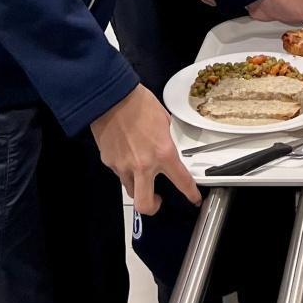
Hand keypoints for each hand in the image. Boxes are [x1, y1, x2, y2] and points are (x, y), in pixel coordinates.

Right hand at [91, 84, 200, 216]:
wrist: (111, 95)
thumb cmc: (137, 102)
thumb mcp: (163, 120)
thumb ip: (167, 140)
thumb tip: (166, 146)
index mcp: (163, 153)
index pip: (181, 181)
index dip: (190, 194)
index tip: (193, 198)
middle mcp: (143, 165)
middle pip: (145, 205)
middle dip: (153, 207)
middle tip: (157, 200)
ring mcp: (123, 166)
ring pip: (130, 190)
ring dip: (137, 185)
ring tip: (139, 172)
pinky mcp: (109, 161)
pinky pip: (118, 172)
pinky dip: (123, 167)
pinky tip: (124, 152)